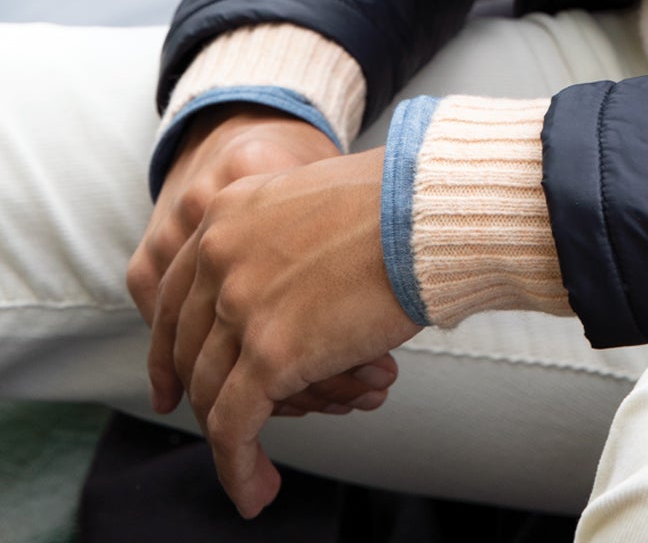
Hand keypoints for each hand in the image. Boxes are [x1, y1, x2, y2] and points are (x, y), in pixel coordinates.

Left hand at [147, 146, 419, 517]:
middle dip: (202, 399)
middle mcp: (220, 255)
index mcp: (226, 213)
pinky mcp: (270, 353)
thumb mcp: (309, 201)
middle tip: (223, 427)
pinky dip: (238, 469)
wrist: (431, 211)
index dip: (170, 351)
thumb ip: (274, 238)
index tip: (171, 389)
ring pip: (211, 394)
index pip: (173, 296)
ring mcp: (241, 304)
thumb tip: (274, 286)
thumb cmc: (398, 204)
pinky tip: (255, 493)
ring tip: (251, 475)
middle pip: (193, 349)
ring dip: (230, 443)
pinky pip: (234, 428)